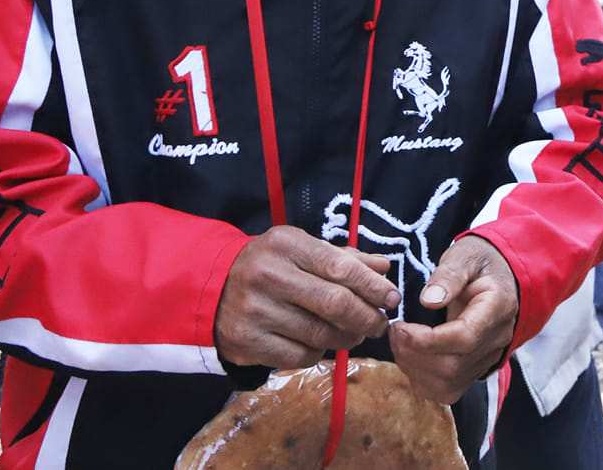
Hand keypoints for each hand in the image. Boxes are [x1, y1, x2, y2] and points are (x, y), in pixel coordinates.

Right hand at [213, 226, 398, 369]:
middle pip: (334, 303)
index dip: (372, 286)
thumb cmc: (269, 266)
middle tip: (380, 323)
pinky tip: (320, 345)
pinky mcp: (246, 342)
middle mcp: (268, 276)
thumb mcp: (301, 249)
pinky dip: (318, 354)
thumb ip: (343, 258)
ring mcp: (255, 312)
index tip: (392, 298)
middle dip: (367, 317)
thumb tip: (383, 267)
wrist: (210, 288)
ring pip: (320, 334)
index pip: (341, 268)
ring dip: (347, 338)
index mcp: (286, 245)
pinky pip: (298, 357)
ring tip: (355, 334)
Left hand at [388, 235, 517, 404]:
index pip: (464, 337)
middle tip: (394, 332)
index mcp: (498, 307)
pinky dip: (421, 380)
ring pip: (448, 384)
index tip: (401, 326)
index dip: (427, 340)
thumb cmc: (480, 263)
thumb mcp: (465, 255)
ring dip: (413, 368)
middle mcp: (497, 339)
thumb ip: (449, 275)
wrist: (499, 278)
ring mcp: (488, 359)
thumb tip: (428, 301)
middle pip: (452, 366)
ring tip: (399, 343)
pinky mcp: (475, 371)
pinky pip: (447, 391)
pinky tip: (411, 357)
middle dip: (413, 354)